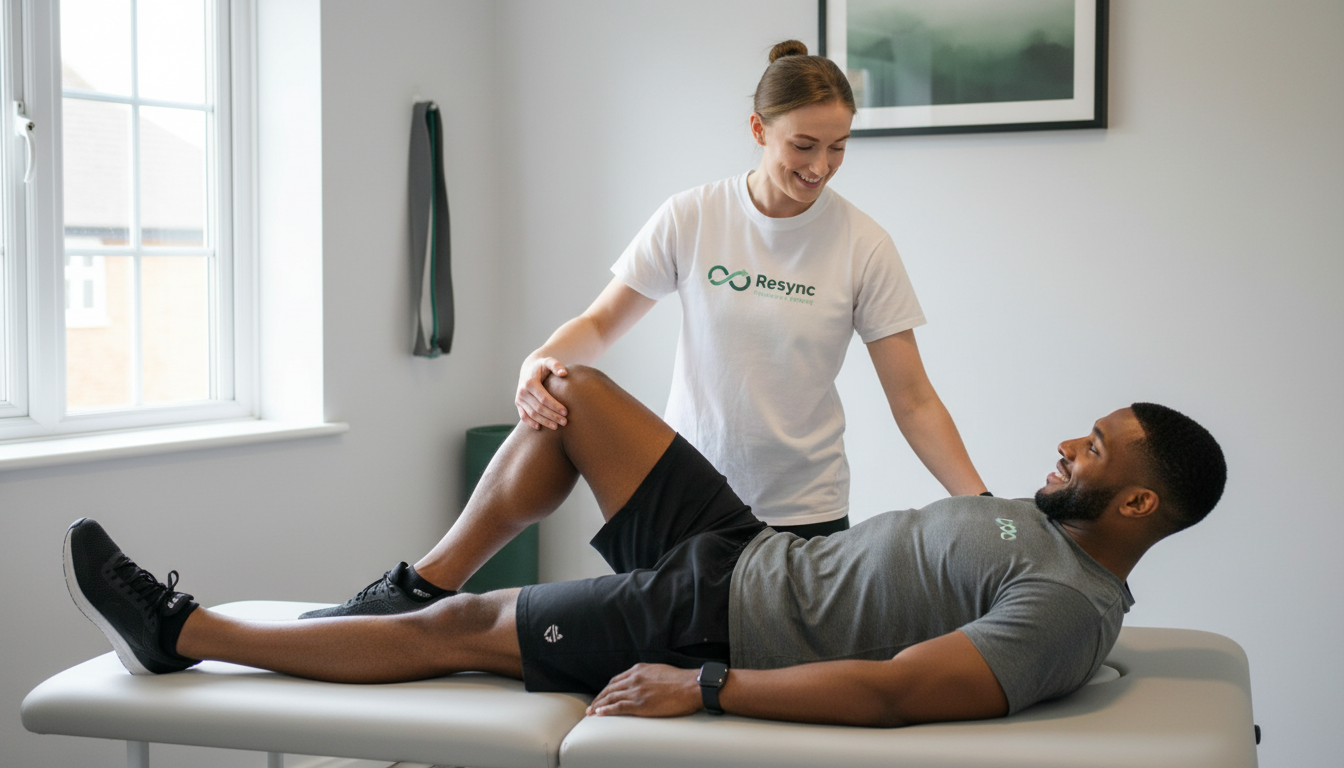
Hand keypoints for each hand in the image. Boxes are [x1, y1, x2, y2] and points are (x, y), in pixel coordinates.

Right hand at [516, 356, 568, 429]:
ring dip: (544, 422)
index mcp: (530, 383)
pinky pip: (523, 416)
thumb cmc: (542, 366)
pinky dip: (530, 423)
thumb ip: (556, 366)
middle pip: (539, 409)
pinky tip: (540, 427)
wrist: (528, 368)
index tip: (566, 412)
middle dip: (552, 416)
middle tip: (565, 422)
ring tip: (556, 427)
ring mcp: (519, 399)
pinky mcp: (518, 404)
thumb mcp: (548, 361)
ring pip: (532, 414)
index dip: (555, 406)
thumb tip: (564, 374)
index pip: (544, 398)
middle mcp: (522, 392)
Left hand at [587, 663, 702, 717]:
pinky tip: (600, 713)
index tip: (602, 695)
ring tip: (592, 712)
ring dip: (599, 705)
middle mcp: (634, 679)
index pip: (616, 680)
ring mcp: (636, 691)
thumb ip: (648, 675)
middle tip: (592, 705)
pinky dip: (607, 710)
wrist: (691, 686)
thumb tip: (645, 681)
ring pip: (611, 698)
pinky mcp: (640, 704)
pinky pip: (618, 707)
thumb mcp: (660, 670)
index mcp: (639, 670)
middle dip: (599, 697)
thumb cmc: (681, 680)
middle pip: (610, 688)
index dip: (607, 689)